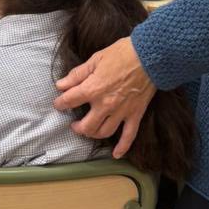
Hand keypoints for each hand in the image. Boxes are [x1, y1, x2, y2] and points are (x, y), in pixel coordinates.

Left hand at [54, 37, 155, 157]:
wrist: (150, 56)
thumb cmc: (122, 54)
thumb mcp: (96, 59)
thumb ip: (77, 74)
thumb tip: (61, 85)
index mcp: (93, 89)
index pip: (70, 101)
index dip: (61, 103)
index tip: (59, 104)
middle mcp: (105, 105)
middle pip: (86, 126)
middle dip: (77, 127)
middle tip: (74, 124)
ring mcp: (121, 112)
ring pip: (104, 132)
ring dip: (94, 134)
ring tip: (90, 131)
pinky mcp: (135, 114)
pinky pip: (128, 136)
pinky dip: (122, 147)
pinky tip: (116, 155)